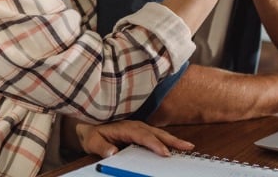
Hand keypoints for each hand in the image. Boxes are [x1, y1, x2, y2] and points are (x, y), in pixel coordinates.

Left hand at [74, 120, 194, 158]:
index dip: (155, 144)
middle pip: (156, 133)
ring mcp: (139, 127)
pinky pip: (156, 135)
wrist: (89, 124)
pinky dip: (167, 139)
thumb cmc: (91, 133)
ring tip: (188, 146)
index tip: (165, 153)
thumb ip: (101, 147)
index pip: (143, 136)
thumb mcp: (92, 141)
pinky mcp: (140, 131)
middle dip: (172, 140)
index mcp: (125, 127)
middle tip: (187, 147)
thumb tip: (112, 153)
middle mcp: (135, 125)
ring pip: (159, 133)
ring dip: (173, 139)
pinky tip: (176, 145)